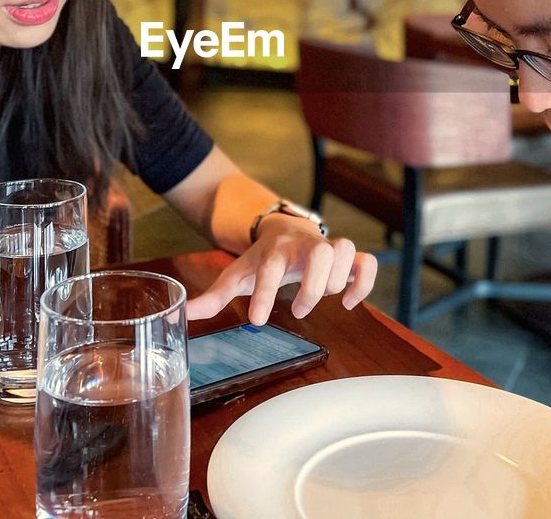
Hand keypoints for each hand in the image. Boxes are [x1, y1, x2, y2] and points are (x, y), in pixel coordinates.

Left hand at [185, 217, 377, 324]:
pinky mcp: (347, 256)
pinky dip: (364, 283)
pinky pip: (367, 262)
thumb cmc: (261, 258)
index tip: (257, 320)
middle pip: (320, 252)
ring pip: (345, 251)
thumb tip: (183, 316)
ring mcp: (328, 247)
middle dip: (313, 286)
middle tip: (299, 309)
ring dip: (337, 281)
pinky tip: (349, 302)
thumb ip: (213, 297)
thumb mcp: (236, 274)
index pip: (270, 268)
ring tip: (323, 297)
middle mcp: (303, 244)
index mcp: (273, 250)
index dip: (265, 293)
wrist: (283, 229)